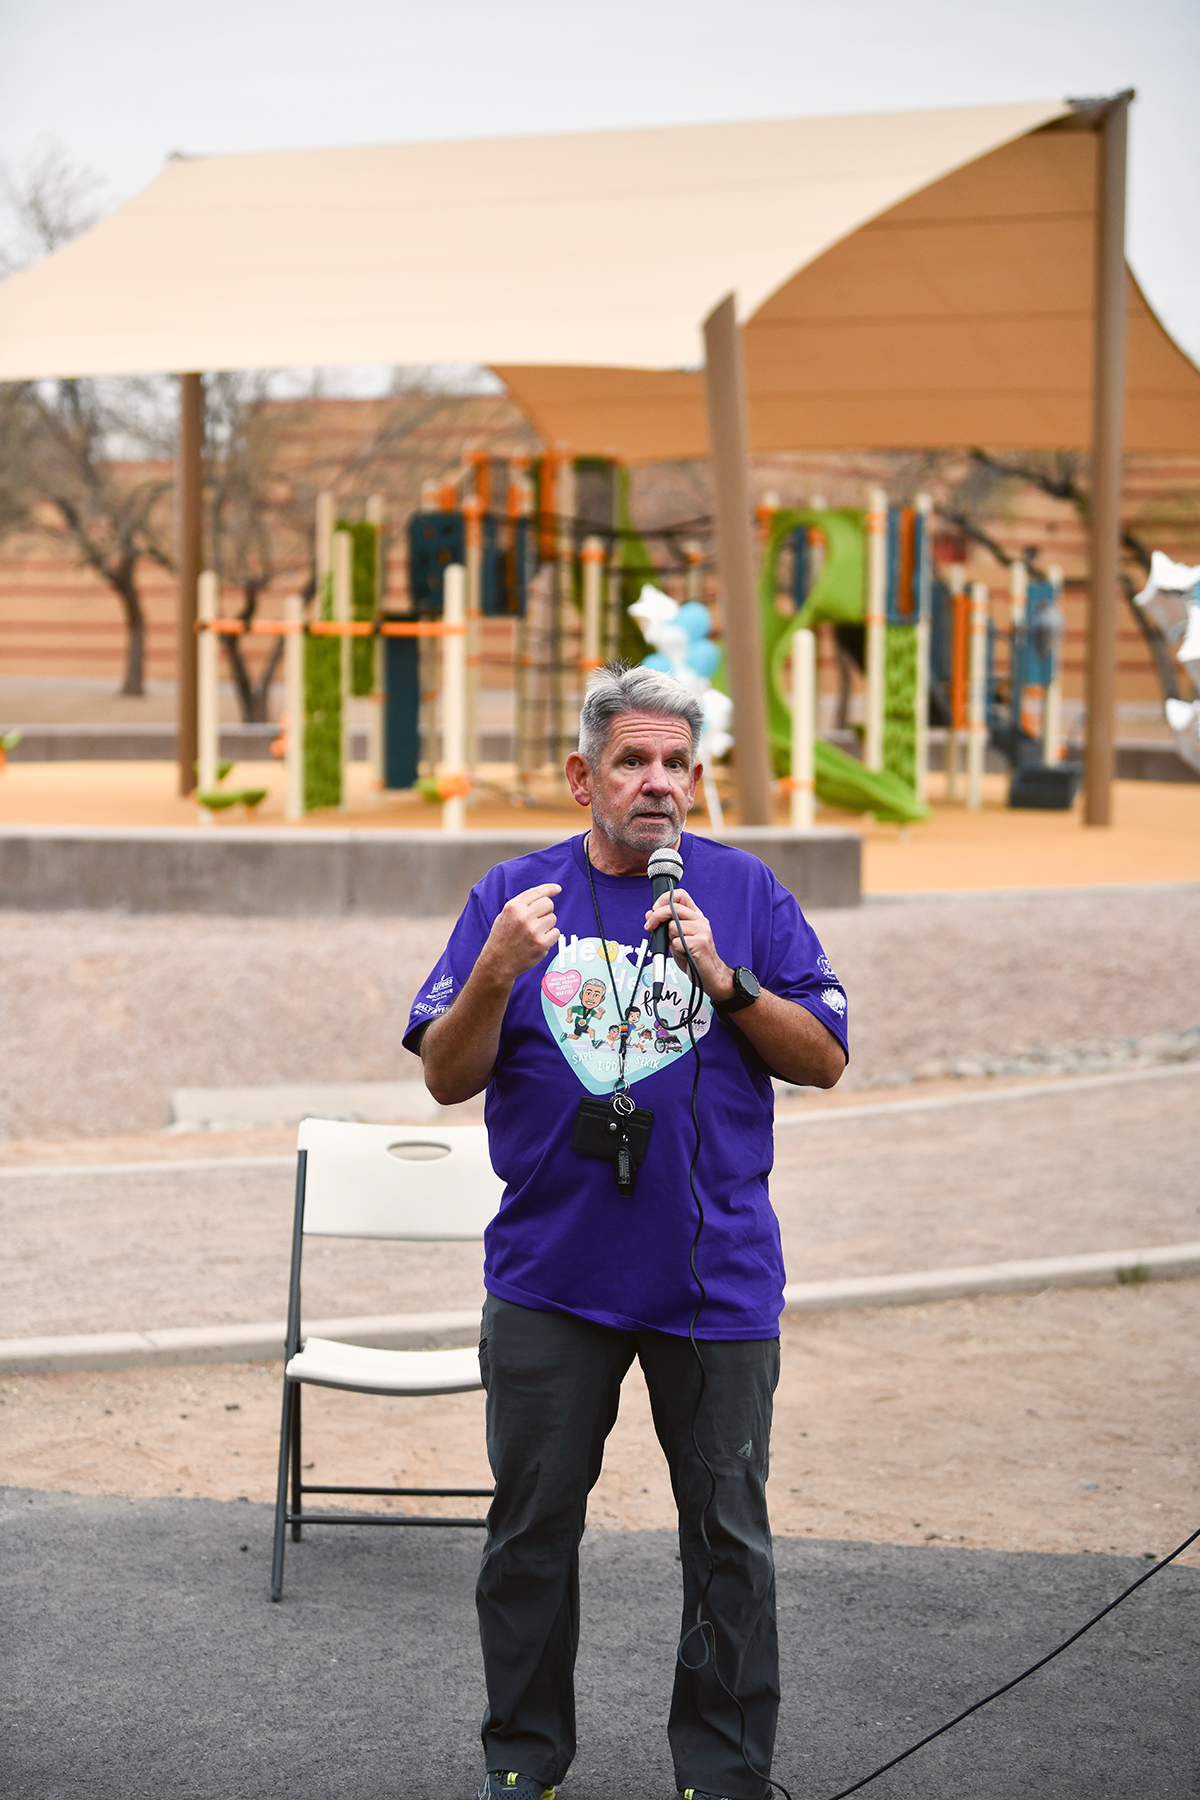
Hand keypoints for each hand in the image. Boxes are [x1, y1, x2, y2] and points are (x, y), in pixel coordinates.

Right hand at [481, 883, 561, 981]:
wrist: (497, 963)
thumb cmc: (502, 938)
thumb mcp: (505, 915)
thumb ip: (522, 905)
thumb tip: (544, 896)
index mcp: (513, 907)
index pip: (537, 892)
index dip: (550, 889)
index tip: (557, 889)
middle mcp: (524, 917)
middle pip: (548, 904)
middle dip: (546, 910)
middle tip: (538, 920)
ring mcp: (534, 931)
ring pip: (553, 918)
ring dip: (547, 925)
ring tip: (533, 933)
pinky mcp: (542, 944)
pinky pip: (556, 933)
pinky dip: (550, 937)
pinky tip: (537, 941)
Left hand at [643, 887, 733, 1001]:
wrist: (709, 974)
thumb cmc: (693, 956)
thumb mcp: (677, 937)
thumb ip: (666, 925)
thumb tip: (650, 915)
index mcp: (695, 916)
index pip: (680, 896)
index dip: (664, 899)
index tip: (655, 909)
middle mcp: (700, 921)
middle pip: (674, 908)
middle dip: (657, 916)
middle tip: (649, 926)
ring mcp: (702, 931)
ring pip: (673, 927)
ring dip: (671, 939)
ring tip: (679, 947)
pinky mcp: (700, 943)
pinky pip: (676, 942)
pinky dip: (676, 950)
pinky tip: (684, 954)